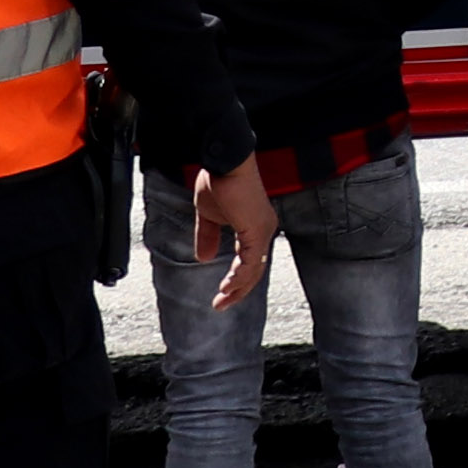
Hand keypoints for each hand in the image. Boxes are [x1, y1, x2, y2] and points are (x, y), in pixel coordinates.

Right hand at [192, 164, 279, 307]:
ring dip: (237, 288)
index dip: (236, 280)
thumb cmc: (218, 182)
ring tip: (222, 300)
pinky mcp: (257, 229)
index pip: (250, 262)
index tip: (221, 294)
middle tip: (220, 305)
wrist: (223, 162)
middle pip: (255, 271)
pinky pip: (251, 260)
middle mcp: (264, 231)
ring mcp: (263, 230)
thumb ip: (208, 237)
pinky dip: (240, 276)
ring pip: (254, 269)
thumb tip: (203, 258)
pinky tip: (228, 287)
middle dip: (237, 291)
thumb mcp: (208, 216)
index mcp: (255, 228)